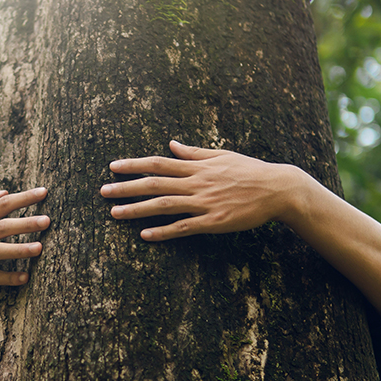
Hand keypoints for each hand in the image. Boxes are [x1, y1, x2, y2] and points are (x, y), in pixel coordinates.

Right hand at [0, 188, 49, 292]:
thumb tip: (5, 192)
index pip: (1, 204)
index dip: (23, 198)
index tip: (43, 193)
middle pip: (2, 227)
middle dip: (25, 223)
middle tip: (47, 220)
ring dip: (19, 250)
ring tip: (40, 248)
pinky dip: (7, 278)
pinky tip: (25, 277)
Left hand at [100, 140, 294, 240]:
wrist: (278, 190)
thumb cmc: (250, 171)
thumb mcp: (222, 155)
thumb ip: (194, 153)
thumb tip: (172, 144)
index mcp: (197, 166)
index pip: (158, 163)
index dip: (134, 165)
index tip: (113, 167)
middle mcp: (196, 183)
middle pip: (154, 183)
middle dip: (126, 188)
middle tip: (103, 192)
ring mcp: (204, 203)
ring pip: (164, 205)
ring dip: (137, 209)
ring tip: (115, 214)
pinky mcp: (213, 222)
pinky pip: (184, 227)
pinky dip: (163, 231)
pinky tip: (145, 235)